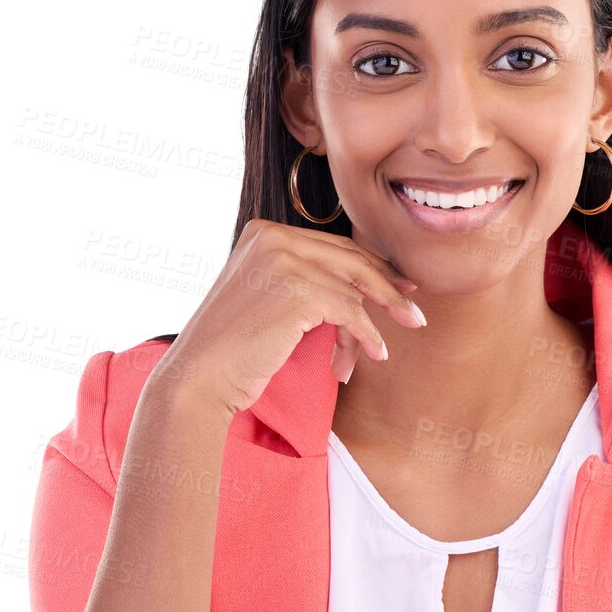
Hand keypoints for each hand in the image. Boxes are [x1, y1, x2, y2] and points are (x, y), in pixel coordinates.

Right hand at [147, 218, 425, 417]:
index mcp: (263, 232)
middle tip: (414, 312)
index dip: (371, 266)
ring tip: (377, 353)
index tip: (400, 286)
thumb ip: (301, 280)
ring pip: (353, 289)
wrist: (198, 379)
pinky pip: (350, 312)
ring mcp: (283, 259)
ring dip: (369, 326)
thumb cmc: (233, 350)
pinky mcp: (297, 290)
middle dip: (388, 287)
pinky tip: (374, 354)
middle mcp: (272, 236)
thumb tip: (362, 285)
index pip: (332, 246)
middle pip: (350, 259)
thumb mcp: (265, 299)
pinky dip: (367, 336)